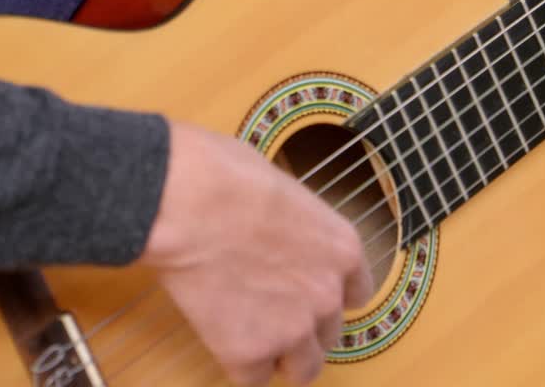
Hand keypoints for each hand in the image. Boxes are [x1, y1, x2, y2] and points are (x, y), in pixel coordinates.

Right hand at [140, 120, 373, 384]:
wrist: (186, 202)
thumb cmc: (225, 178)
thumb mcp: (285, 188)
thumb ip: (297, 224)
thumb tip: (281, 226)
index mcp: (342, 249)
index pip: (358, 293)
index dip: (330, 295)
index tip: (308, 293)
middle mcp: (328, 294)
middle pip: (330, 333)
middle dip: (303, 325)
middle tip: (269, 309)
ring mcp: (292, 328)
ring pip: (303, 369)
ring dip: (281, 356)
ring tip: (251, 332)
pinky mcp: (249, 352)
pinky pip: (254, 378)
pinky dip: (239, 363)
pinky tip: (221, 336)